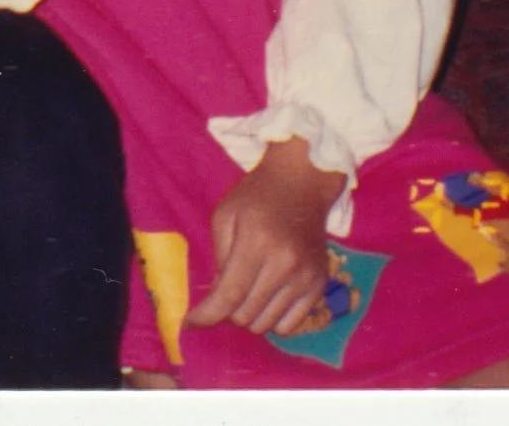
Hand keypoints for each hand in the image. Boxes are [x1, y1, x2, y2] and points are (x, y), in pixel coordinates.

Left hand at [185, 137, 345, 337]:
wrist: (302, 184)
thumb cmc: (256, 197)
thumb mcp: (225, 216)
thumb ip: (219, 258)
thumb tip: (217, 299)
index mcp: (256, 244)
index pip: (229, 296)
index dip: (206, 315)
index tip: (189, 323)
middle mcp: (285, 265)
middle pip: (247, 315)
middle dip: (227, 310)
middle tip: (225, 291)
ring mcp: (306, 278)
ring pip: (267, 325)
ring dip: (250, 315)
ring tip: (247, 291)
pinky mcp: (319, 286)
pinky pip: (291, 325)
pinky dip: (273, 319)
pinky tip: (267, 298)